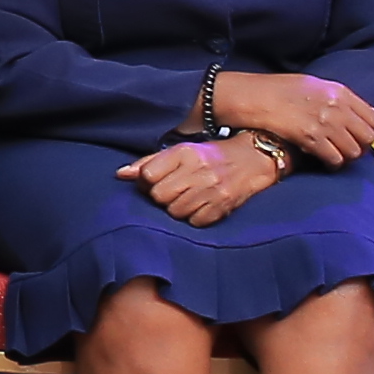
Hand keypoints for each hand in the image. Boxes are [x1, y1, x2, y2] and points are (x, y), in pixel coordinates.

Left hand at [129, 135, 278, 223]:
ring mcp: (212, 190)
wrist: (252, 160)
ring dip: (176, 208)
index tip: (154, 181)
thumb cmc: (210, 156)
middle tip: (171, 191)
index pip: (148, 175)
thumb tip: (121, 175)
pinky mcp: (223, 207)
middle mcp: (199, 170)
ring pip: (175, 211)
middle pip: (159, 196)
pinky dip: (193, 217)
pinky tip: (199, 206)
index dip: (146, 181)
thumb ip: (149, 162)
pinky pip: (194, 222)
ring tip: (186, 197)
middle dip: (161, 196)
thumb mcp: (180, 151)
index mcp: (185, 152)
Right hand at [211, 68, 373, 165]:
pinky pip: (335, 158)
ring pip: (353, 151)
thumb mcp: (312, 85)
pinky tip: (323, 162)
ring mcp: (325, 122)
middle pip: (367, 136)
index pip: (373, 117)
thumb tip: (349, 114)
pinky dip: (332, 163)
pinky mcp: (311, 138)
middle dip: (360, 146)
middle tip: (349, 151)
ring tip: (335, 157)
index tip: (359, 137)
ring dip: (345, 157)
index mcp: (339, 91)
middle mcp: (337, 106)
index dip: (368, 131)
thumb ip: (334, 98)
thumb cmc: (277, 90)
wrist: (253, 96)